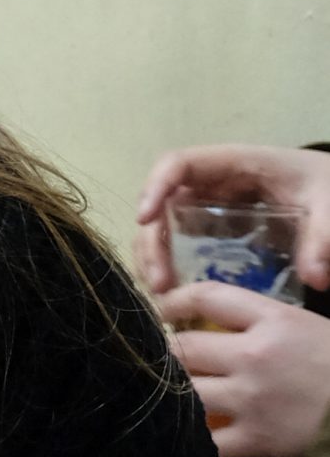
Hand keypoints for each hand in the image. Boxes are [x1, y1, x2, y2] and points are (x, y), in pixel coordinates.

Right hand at [136, 144, 329, 292]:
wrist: (329, 186)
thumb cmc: (323, 184)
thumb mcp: (327, 204)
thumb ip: (322, 238)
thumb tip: (315, 279)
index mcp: (232, 163)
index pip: (178, 164)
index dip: (155, 187)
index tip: (145, 219)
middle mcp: (209, 183)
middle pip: (161, 204)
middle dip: (151, 242)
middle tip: (159, 282)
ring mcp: (206, 205)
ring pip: (162, 225)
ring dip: (153, 257)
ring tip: (162, 292)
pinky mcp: (210, 226)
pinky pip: (177, 240)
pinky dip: (168, 264)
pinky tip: (174, 290)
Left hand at [158, 285, 329, 456]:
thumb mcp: (320, 330)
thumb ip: (278, 324)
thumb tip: (238, 322)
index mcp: (276, 321)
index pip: (207, 296)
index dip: (173, 301)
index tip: (161, 309)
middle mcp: (254, 356)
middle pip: (183, 348)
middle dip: (168, 354)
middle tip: (166, 361)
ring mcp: (250, 400)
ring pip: (186, 393)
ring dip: (177, 396)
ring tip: (176, 397)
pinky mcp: (256, 441)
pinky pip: (206, 441)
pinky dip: (196, 440)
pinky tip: (195, 438)